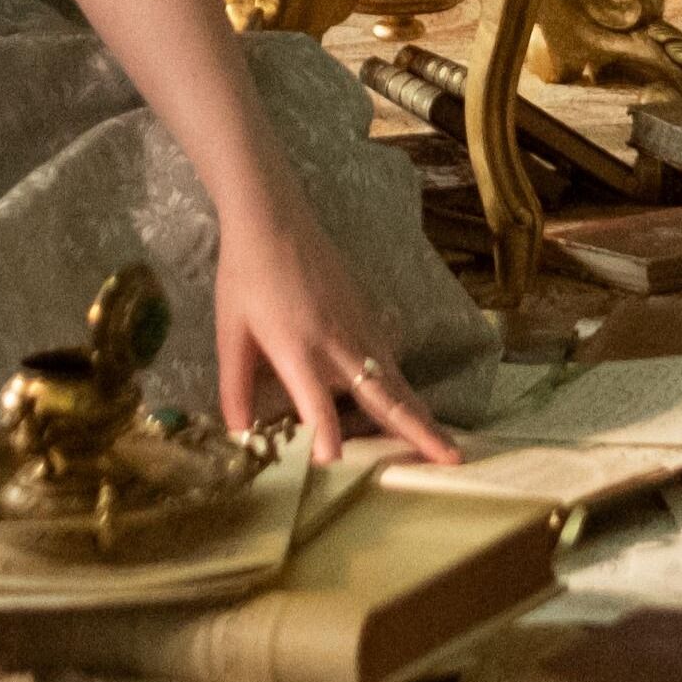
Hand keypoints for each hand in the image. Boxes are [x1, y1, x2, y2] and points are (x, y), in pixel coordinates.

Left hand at [217, 204, 456, 463]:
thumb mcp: (230, 334)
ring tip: (445, 446)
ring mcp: (360, 326)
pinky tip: (412, 405)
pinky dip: (406, 387)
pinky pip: (391, 359)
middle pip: (386, 395)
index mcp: (298, 348)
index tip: (332, 464)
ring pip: (397, 379)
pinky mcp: (368, 313)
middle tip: (452, 459)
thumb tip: (239, 436)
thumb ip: (234, 389)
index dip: (325, 437)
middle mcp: (338, 342)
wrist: (274, 217)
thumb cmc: (246, 276)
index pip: (317, 404)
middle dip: (419, 431)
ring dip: (422, 413)